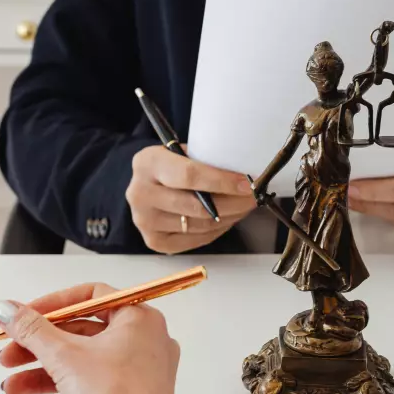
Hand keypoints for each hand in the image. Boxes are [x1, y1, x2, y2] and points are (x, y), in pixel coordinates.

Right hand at [0, 283, 179, 393]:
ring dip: (41, 375)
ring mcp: (140, 373)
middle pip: (80, 334)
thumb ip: (31, 329)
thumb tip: (6, 308)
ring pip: (82, 366)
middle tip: (9, 354)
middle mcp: (144, 342)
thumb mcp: (64, 356)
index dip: (52, 305)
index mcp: (139, 319)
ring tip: (12, 387)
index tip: (23, 315)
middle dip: (37, 348)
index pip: (90, 296)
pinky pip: (92, 391)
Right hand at [128, 146, 256, 253]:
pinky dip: (217, 230)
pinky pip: (196, 239)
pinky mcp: (154, 241)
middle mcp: (140, 193)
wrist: (147, 184)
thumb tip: (243, 174)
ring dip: (229, 216)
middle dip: (233, 202)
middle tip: (253, 197)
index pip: (189, 175)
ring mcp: (145, 221)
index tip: (246, 184)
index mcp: (148, 163)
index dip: (222, 181)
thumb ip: (205, 160)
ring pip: (200, 225)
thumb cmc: (171, 165)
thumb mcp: (182, 152)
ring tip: (243, 206)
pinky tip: (227, 218)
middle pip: (197, 205)